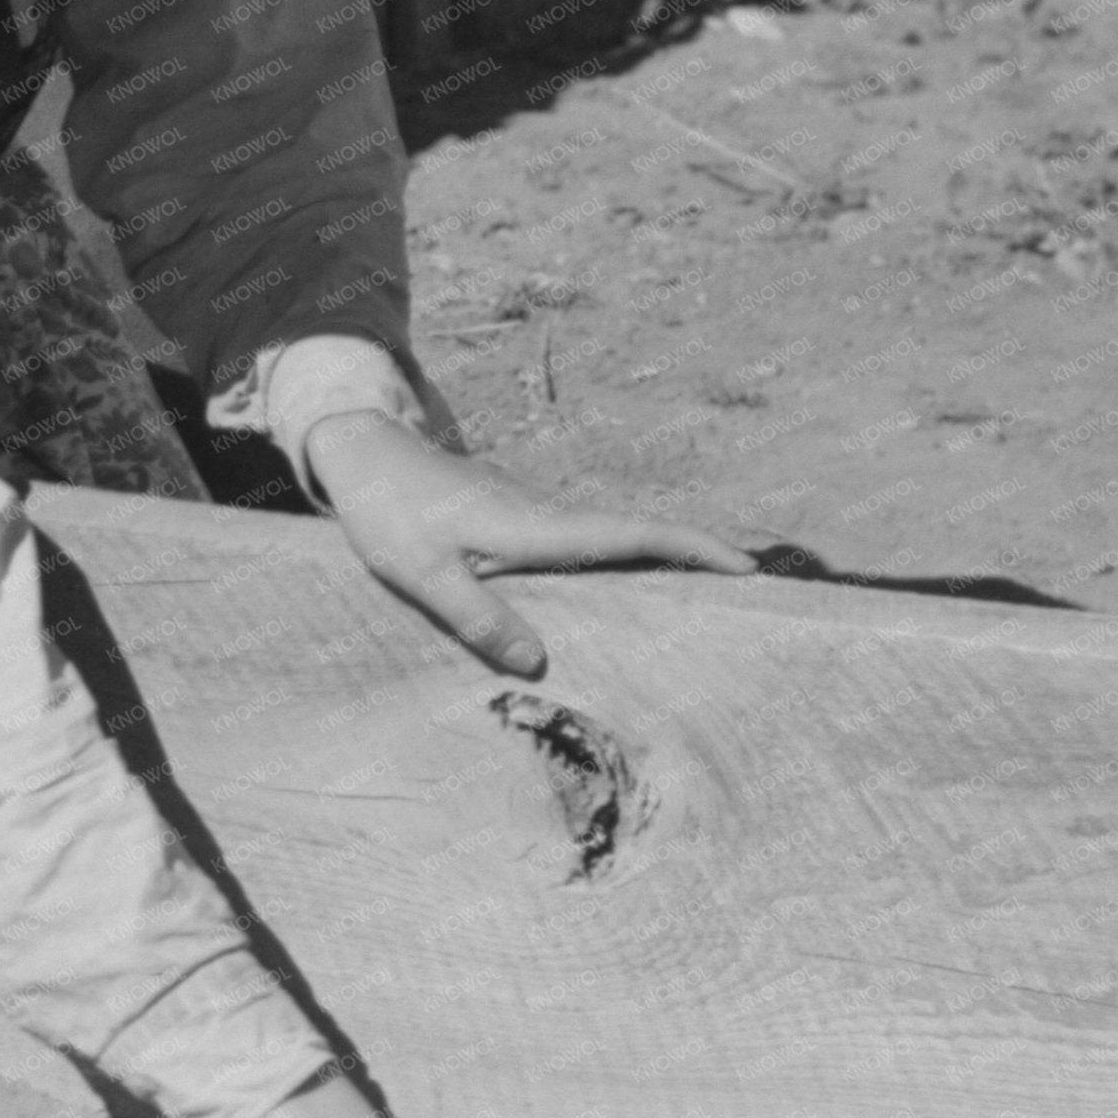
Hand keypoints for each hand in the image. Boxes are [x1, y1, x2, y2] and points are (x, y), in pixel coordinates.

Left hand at [303, 412, 753, 677]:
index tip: (746, 567)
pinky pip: (586, 548)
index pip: (632, 535)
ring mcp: (537, 518)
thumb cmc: (388, 513)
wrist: (364, 454)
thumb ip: (477, 616)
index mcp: (537, 527)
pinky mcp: (521, 524)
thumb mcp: (422, 573)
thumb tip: (537, 664)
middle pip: (639, 538)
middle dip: (698, 562)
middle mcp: (549, 517)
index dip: (692, 549)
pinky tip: (625, 602)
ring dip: (662, 566)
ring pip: (614, 543)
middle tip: (753, 598)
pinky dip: (621, 566)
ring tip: (708, 611)